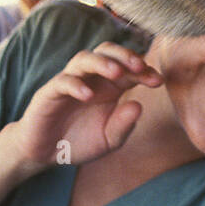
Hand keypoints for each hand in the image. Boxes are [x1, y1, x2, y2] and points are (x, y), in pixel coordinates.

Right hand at [13, 42, 161, 170]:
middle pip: (106, 51)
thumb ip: (124, 126)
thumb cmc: (80, 141)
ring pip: (84, 59)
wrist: (46, 154)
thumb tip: (139, 106)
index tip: (158, 81)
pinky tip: (88, 95)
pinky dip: (76, 85)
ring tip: (116, 73)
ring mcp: (69, 82)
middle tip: (139, 67)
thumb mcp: (109, 140)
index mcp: (109, 86)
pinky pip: (62, 81)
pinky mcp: (49, 92)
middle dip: (124, 55)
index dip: (144, 70)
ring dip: (102, 63)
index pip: (128, 68)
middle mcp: (91, 79)